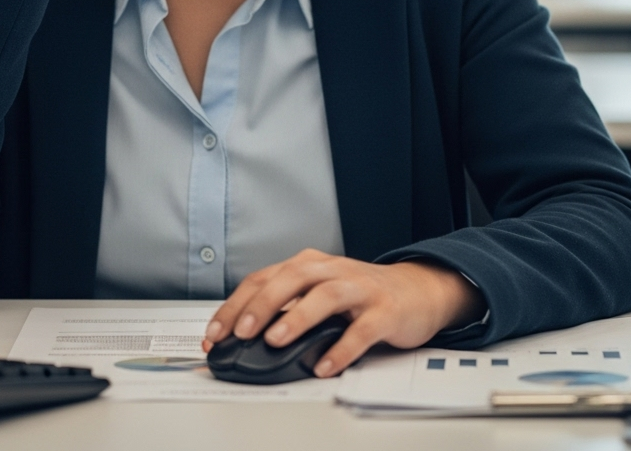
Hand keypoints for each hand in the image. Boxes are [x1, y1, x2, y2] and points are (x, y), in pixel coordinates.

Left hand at [202, 249, 485, 377]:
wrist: (415, 289)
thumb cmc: (359, 293)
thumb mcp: (317, 290)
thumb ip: (286, 305)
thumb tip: (242, 334)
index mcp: (308, 265)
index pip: (263, 278)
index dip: (236, 304)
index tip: (216, 331)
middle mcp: (331, 270)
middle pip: (291, 278)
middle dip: (262, 304)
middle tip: (242, 331)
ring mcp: (359, 288)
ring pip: (324, 296)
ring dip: (297, 317)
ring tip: (276, 340)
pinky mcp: (384, 311)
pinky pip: (361, 329)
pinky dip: (341, 348)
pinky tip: (325, 365)